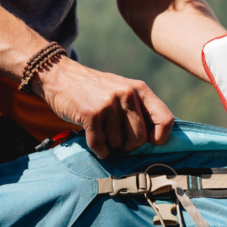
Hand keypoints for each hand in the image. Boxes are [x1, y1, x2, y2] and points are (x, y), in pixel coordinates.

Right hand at [32, 58, 174, 157]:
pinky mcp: (91, 114)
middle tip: (117, 140)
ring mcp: (109, 103)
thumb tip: (159, 138)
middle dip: (128, 146)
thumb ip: (140, 109)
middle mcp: (127, 94)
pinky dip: (98, 149)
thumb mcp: (123, 90)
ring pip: (118, 144)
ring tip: (102, 131)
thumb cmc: (95, 90)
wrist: (61, 77)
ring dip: (110, 145)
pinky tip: (95, 142)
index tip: (150, 142)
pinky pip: (100, 145)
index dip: (160, 137)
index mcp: (140, 89)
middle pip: (140, 139)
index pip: (165, 119)